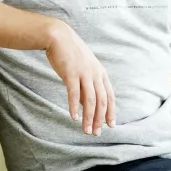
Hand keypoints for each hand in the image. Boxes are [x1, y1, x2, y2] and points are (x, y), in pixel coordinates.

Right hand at [45, 21, 115, 135]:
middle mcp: (95, 74)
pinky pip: (74, 93)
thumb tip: (86, 106)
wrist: (59, 37)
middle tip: (96, 133)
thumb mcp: (83, 70)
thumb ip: (85, 87)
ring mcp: (84, 73)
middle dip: (100, 119)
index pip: (109, 96)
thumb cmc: (70, 55)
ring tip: (86, 130)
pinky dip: (74, 106)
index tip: (110, 125)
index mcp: (100, 73)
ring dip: (89, 117)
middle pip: (101, 100)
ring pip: (90, 100)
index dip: (111, 111)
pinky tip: (74, 117)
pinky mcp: (71, 73)